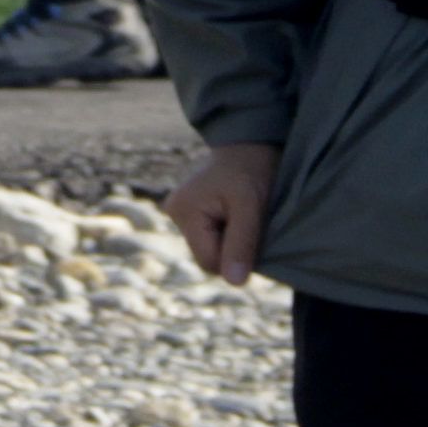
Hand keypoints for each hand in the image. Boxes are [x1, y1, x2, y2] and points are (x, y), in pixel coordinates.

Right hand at [164, 141, 276, 284]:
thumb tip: (234, 283)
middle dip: (232, 249)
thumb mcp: (252, 206)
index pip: (210, 262)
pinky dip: (225, 233)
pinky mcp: (189, 213)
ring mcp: (180, 213)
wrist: (249, 143)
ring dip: (230, 241)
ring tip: (242, 216)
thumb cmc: (252, 171)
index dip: (236, 257)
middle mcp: (175, 214)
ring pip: (209, 249)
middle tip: (249, 223)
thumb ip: (242, 243)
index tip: (253, 232)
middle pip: (207, 258)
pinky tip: (234, 216)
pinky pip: (208, 238)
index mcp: (185, 212)